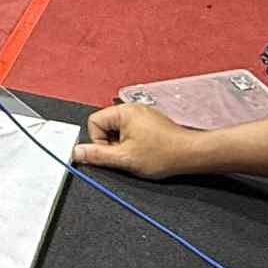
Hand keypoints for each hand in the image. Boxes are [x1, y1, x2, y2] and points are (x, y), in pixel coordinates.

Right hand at [72, 101, 198, 180]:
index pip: (94, 122)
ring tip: (138, 153)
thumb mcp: (124, 158)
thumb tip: (77, 152)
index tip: (111, 152)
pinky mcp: (150, 122)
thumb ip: (97, 155)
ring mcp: (142, 114)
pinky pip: (131, 131)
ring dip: (123, 144)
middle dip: (112, 143)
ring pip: (118, 130)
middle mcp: (132, 109)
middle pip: (105, 126)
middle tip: (127, 154)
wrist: (190, 154)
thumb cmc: (163, 154)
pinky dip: (133, 142)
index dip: (98, 141)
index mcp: (123, 112)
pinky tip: (145, 151)